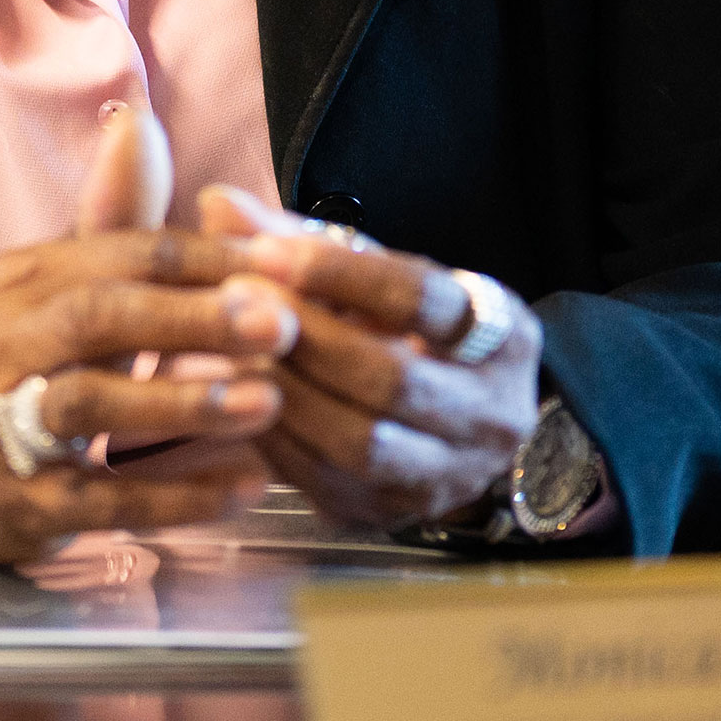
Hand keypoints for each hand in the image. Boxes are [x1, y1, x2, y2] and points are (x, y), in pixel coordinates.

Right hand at [0, 226, 297, 563]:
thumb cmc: (23, 358)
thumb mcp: (59, 282)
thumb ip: (113, 213)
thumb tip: (138, 122)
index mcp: (27, 277)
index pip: (124, 253)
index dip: (208, 258)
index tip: (286, 264)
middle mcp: (6, 340)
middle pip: (99, 316)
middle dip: (193, 319)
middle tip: (280, 324)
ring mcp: (4, 424)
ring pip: (90, 404)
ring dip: (182, 401)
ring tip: (267, 402)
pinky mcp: (21, 503)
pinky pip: (102, 498)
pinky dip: (176, 496)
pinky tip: (244, 485)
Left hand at [193, 185, 541, 532]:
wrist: (457, 419)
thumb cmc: (410, 330)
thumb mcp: (381, 276)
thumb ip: (303, 239)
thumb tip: (217, 204)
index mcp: (504, 338)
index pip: (423, 299)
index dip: (340, 274)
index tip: (268, 251)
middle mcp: (492, 415)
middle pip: (391, 378)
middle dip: (305, 338)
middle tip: (235, 300)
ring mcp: (448, 476)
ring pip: (361, 442)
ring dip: (287, 391)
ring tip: (232, 347)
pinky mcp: (396, 516)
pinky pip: (330, 482)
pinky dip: (279, 437)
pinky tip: (241, 397)